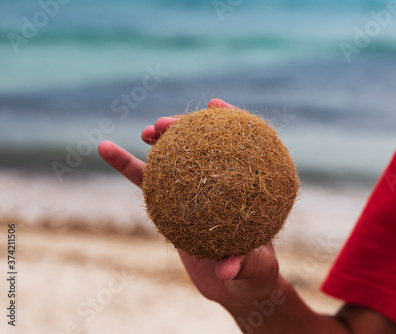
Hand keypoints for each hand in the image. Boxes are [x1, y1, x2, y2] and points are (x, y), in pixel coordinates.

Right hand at [98, 98, 280, 307]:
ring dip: (158, 139)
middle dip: (184, 127)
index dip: (229, 119)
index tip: (214, 104)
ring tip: (146, 131)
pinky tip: (105, 146)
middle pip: (202, 144)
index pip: (240, 144)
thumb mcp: (254, 268)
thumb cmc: (254, 273)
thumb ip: (241, 264)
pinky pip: (146, 181)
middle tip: (165, 126)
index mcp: (247, 186)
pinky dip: (126, 164)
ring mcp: (194, 190)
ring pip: (172, 157)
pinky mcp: (171, 204)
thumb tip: (225, 269)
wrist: (237, 286)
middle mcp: (220, 182)